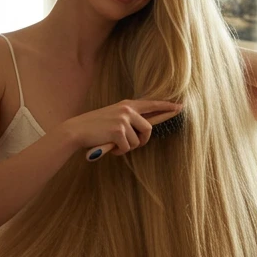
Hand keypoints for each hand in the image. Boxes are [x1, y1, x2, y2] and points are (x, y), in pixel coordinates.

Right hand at [63, 99, 182, 157]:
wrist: (76, 130)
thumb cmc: (95, 127)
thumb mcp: (114, 118)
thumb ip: (129, 120)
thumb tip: (145, 131)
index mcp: (127, 105)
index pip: (152, 104)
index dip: (166, 107)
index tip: (179, 107)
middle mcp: (127, 110)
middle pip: (148, 130)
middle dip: (141, 141)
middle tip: (128, 145)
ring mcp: (123, 120)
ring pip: (137, 142)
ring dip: (126, 147)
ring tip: (113, 143)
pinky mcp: (118, 131)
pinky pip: (127, 148)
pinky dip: (119, 151)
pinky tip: (109, 146)